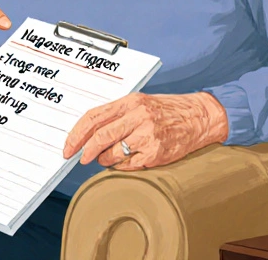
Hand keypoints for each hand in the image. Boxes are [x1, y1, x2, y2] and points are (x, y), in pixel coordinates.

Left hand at [62, 92, 229, 170]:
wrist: (199, 117)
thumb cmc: (167, 110)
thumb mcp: (140, 103)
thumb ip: (117, 115)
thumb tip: (89, 134)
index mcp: (130, 101)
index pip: (94, 117)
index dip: (76, 134)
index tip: (68, 147)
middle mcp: (138, 116)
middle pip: (100, 137)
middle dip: (85, 151)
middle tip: (81, 159)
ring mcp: (147, 135)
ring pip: (112, 154)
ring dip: (105, 159)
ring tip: (111, 157)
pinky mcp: (156, 153)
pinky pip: (128, 165)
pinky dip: (123, 165)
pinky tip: (129, 159)